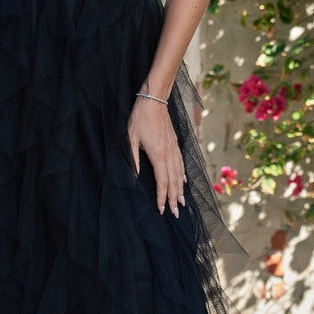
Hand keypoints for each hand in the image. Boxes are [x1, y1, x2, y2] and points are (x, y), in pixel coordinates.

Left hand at [127, 97, 186, 216]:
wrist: (154, 100)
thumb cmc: (140, 118)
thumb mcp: (131, 138)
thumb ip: (133, 158)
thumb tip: (134, 176)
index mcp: (158, 155)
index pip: (162, 181)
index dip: (162, 197)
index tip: (162, 210)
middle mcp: (169, 154)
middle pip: (173, 181)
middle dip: (175, 198)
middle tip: (176, 213)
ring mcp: (174, 148)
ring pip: (179, 173)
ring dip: (181, 189)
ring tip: (183, 202)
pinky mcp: (175, 143)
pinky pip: (181, 163)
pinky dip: (182, 174)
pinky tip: (183, 181)